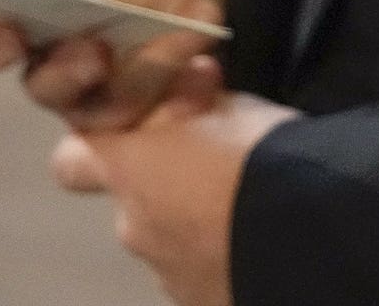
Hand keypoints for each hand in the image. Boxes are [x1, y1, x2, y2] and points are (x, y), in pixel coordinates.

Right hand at [0, 0, 232, 131]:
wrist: (224, 10)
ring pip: (98, 115)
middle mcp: (60, 70)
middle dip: (69, 71)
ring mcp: (98, 107)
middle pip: (42, 87)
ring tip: (187, 39)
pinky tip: (206, 72)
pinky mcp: (140, 139)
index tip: (4, 37)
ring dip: (146, 76)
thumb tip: (88, 0)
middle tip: (98, 54)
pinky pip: (147, 141)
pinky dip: (181, 99)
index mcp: (43, 19)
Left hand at [50, 55, 300, 305]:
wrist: (308, 227)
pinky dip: (215, 257)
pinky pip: (196, 272)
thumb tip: (187, 94)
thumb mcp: (228, 106)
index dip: (94, 148)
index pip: (71, 159)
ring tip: (243, 209)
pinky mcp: (194, 300)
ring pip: (165, 240)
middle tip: (212, 171)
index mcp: (130, 169)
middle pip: (130, 203)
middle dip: (162, 188)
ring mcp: (162, 272)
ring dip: (192, 224)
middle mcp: (132, 225)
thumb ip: (191, 105)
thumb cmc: (261, 153)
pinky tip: (251, 240)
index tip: (129, 138)